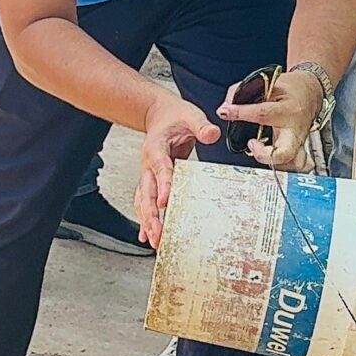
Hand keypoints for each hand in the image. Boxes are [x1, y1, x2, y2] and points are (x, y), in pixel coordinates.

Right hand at [135, 93, 221, 245]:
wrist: (159, 114)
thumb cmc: (175, 116)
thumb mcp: (191, 115)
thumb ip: (201, 126)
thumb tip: (212, 134)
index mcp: (156, 148)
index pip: (160, 168)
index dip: (163, 185)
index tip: (164, 202)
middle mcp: (148, 164)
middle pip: (146, 192)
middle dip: (150, 215)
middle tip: (157, 233)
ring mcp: (147, 174)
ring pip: (143, 201)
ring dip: (147, 221)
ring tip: (153, 241)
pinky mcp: (151, 181)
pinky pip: (145, 202)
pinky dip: (145, 219)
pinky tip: (145, 236)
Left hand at [220, 67, 325, 173]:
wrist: (310, 92)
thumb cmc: (290, 88)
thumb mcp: (266, 82)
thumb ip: (242, 92)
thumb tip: (226, 107)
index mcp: (287, 109)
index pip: (263, 114)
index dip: (240, 113)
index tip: (226, 112)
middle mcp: (294, 129)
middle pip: (284, 153)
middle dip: (265, 155)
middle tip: (251, 145)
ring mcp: (299, 143)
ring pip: (292, 164)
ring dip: (273, 163)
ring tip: (259, 151)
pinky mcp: (299, 150)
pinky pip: (296, 166)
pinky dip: (284, 167)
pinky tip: (272, 161)